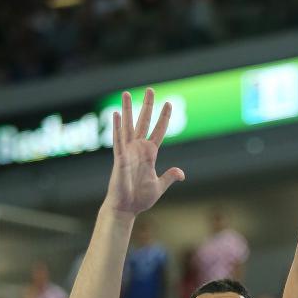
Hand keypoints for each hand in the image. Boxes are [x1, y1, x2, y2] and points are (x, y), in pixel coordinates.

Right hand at [105, 88, 184, 215]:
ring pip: (129, 126)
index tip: (169, 103)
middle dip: (147, 106)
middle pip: (144, 122)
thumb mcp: (159, 186)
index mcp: (149, 154)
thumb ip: (169, 177)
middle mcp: (138, 149)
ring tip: (126, 93)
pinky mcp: (120, 159)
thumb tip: (181, 173)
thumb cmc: (140, 199)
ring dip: (127, 110)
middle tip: (150, 89)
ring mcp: (128, 152)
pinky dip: (117, 128)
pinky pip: (118, 141)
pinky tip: (116, 115)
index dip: (164, 118)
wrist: (127, 208)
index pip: (159, 131)